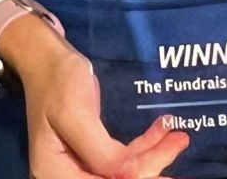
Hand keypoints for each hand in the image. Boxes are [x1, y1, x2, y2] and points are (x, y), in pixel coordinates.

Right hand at [16, 38, 191, 178]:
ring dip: (154, 154)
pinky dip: (145, 145)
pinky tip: (163, 130)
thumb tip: (132, 175)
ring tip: (179, 137)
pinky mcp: (93, 151)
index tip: (166, 173)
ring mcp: (80, 164)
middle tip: (178, 142)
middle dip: (150, 166)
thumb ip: (101, 151)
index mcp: (53, 172)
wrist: (48, 59)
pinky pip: (124, 156)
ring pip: (125, 170)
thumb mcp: (76, 116)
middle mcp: (65, 174)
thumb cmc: (58, 83)